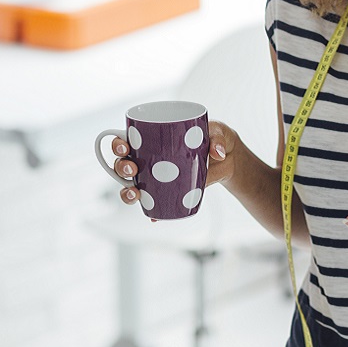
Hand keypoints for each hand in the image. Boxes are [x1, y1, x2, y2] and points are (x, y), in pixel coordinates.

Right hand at [112, 120, 233, 206]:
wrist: (229, 158)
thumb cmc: (216, 137)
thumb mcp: (218, 131)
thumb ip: (218, 137)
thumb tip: (217, 152)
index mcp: (155, 137)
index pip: (127, 139)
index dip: (118, 144)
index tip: (123, 147)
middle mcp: (150, 157)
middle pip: (124, 164)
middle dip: (121, 168)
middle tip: (132, 170)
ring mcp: (158, 176)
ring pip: (132, 185)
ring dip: (128, 192)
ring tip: (136, 194)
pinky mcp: (170, 191)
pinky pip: (155, 202)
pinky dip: (152, 210)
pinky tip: (153, 216)